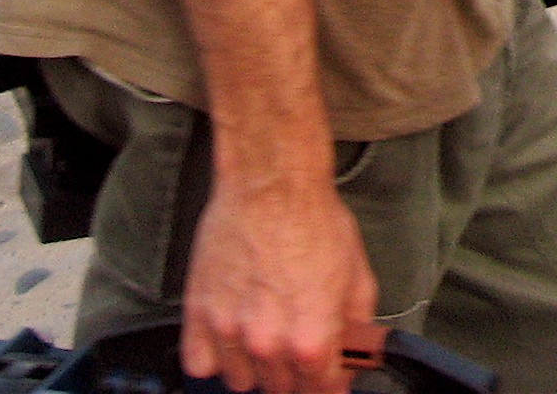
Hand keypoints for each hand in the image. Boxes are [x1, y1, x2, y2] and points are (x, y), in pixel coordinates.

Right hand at [181, 174, 380, 393]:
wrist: (271, 184)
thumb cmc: (313, 219)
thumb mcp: (357, 272)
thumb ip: (357, 325)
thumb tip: (356, 352)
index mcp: (312, 339)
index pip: (322, 390)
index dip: (330, 379)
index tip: (328, 370)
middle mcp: (268, 344)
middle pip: (282, 388)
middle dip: (296, 371)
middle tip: (299, 339)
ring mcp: (229, 332)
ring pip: (241, 381)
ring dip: (256, 367)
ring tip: (266, 334)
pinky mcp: (199, 316)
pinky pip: (200, 364)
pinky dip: (215, 357)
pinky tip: (231, 335)